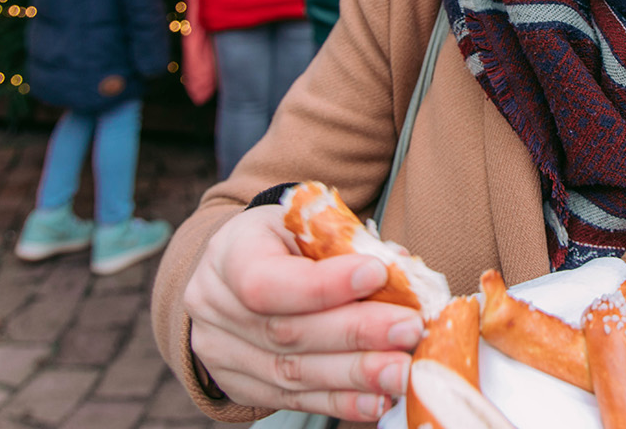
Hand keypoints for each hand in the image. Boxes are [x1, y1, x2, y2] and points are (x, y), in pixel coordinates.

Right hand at [182, 204, 424, 421]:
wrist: (235, 272)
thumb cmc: (281, 242)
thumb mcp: (303, 223)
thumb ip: (343, 242)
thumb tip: (399, 267)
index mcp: (229, 256)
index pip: (266, 281)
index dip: (324, 284)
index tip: (377, 273)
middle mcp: (217, 309)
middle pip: (288, 333)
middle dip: (357, 333)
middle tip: (409, 330)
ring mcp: (225, 355)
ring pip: (294, 374)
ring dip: (357, 374)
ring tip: (402, 370)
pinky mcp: (245, 387)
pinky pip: (296, 400)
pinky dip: (342, 402)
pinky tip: (378, 399)